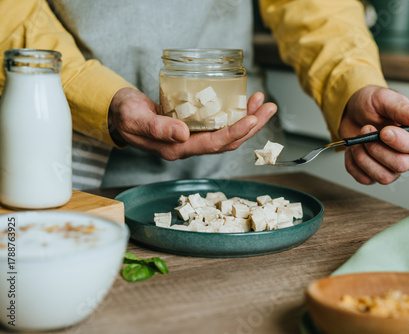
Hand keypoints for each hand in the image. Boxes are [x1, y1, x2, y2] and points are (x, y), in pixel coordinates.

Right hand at [108, 88, 276, 159]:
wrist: (119, 114)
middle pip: (227, 140)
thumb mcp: (136, 119)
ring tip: (262, 102)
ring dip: (247, 118)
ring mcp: (192, 137)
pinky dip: (233, 113)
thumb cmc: (125, 116)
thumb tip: (183, 134)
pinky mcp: (193, 126)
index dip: (234, 132)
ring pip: (226, 132)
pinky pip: (219, 123)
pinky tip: (244, 102)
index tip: (251, 119)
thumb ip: (157, 128)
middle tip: (269, 107)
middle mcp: (189, 145)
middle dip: (251, 125)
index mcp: (177, 148)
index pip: (213, 144)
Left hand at [340, 86, 408, 184]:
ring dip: (364, 157)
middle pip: (401, 165)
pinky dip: (353, 164)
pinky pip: (365, 179)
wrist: (351, 112)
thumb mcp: (386, 99)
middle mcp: (408, 154)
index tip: (384, 131)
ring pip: (383, 177)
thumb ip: (404, 110)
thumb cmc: (372, 105)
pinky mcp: (373, 173)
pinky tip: (354, 149)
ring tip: (358, 140)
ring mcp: (391, 167)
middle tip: (366, 129)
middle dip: (377, 149)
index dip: (402, 142)